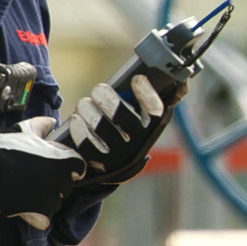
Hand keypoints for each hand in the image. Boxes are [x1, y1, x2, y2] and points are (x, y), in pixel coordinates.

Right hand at [0, 129, 85, 227]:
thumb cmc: (3, 148)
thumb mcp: (23, 131)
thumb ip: (41, 125)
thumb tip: (52, 122)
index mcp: (63, 160)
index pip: (78, 167)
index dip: (66, 167)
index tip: (53, 167)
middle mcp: (62, 180)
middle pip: (66, 186)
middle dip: (54, 183)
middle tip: (33, 178)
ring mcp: (51, 198)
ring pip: (56, 202)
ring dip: (45, 199)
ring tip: (26, 190)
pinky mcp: (40, 214)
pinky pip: (45, 218)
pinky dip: (36, 216)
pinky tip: (23, 204)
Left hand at [57, 70, 175, 181]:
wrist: (117, 166)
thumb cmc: (129, 130)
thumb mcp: (144, 118)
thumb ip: (149, 99)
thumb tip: (169, 81)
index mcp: (152, 129)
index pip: (156, 111)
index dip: (147, 93)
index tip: (136, 79)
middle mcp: (138, 144)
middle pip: (123, 116)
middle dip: (106, 96)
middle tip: (99, 89)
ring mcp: (118, 156)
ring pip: (100, 126)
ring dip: (88, 109)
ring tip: (85, 104)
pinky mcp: (98, 164)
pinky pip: (86, 144)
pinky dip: (79, 128)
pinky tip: (77, 118)